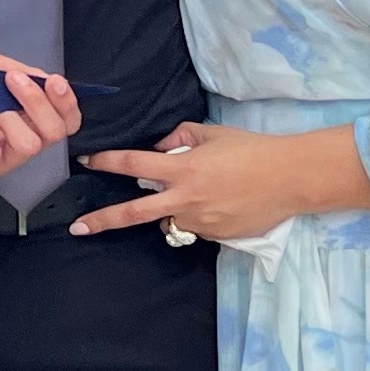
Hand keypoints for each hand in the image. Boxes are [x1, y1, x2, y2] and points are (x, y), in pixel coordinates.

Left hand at [0, 58, 78, 188]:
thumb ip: (12, 69)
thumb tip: (37, 77)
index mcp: (27, 120)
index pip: (65, 120)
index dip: (67, 103)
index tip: (55, 82)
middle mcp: (18, 142)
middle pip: (55, 133)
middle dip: (40, 103)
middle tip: (15, 81)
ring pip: (28, 144)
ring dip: (10, 115)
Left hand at [67, 120, 369, 244]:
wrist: (291, 179)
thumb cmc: (253, 150)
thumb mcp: (213, 133)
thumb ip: (181, 138)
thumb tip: (160, 146)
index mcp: (183, 168)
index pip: (133, 164)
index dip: (106, 162)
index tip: (86, 161)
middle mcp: (185, 198)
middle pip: (133, 212)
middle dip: (102, 220)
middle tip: (78, 227)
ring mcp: (199, 222)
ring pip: (168, 220)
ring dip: (170, 210)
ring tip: (203, 193)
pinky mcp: (214, 236)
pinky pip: (193, 227)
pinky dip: (196, 216)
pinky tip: (220, 203)